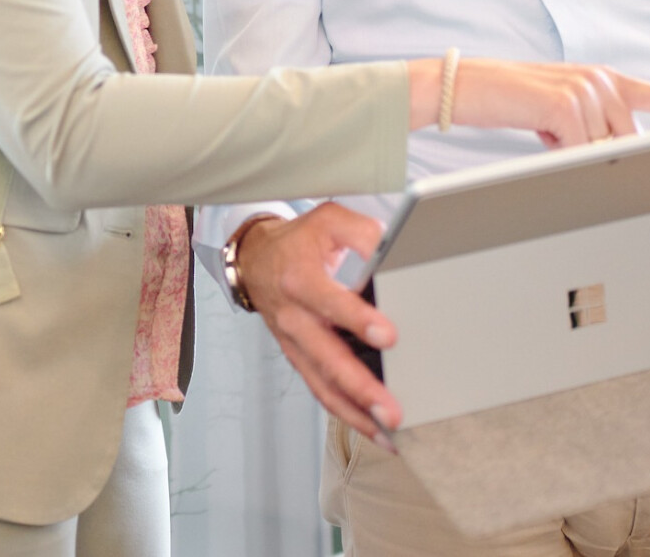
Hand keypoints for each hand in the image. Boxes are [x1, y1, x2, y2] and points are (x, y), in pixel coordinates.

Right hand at [234, 202, 401, 445]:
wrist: (258, 261)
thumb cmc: (300, 242)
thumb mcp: (329, 220)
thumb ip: (361, 232)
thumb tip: (391, 249)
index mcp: (300, 278)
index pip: (330, 302)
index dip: (357, 320)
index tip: (388, 336)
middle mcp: (294, 317)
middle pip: (327, 358)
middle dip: (360, 387)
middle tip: (392, 407)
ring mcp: (295, 344)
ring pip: (324, 385)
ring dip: (356, 411)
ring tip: (390, 429)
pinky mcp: (299, 360)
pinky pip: (321, 392)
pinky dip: (347, 414)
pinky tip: (374, 428)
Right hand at [408, 58, 649, 145]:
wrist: (468, 87)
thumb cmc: (512, 101)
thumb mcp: (562, 112)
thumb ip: (596, 123)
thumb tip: (620, 157)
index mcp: (605, 78)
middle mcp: (602, 79)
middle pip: (630, 139)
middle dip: (606, 155)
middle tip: (565, 141)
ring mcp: (587, 89)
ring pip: (603, 149)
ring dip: (571, 151)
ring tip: (540, 126)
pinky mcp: (568, 105)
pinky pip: (580, 149)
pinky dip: (559, 150)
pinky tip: (536, 127)